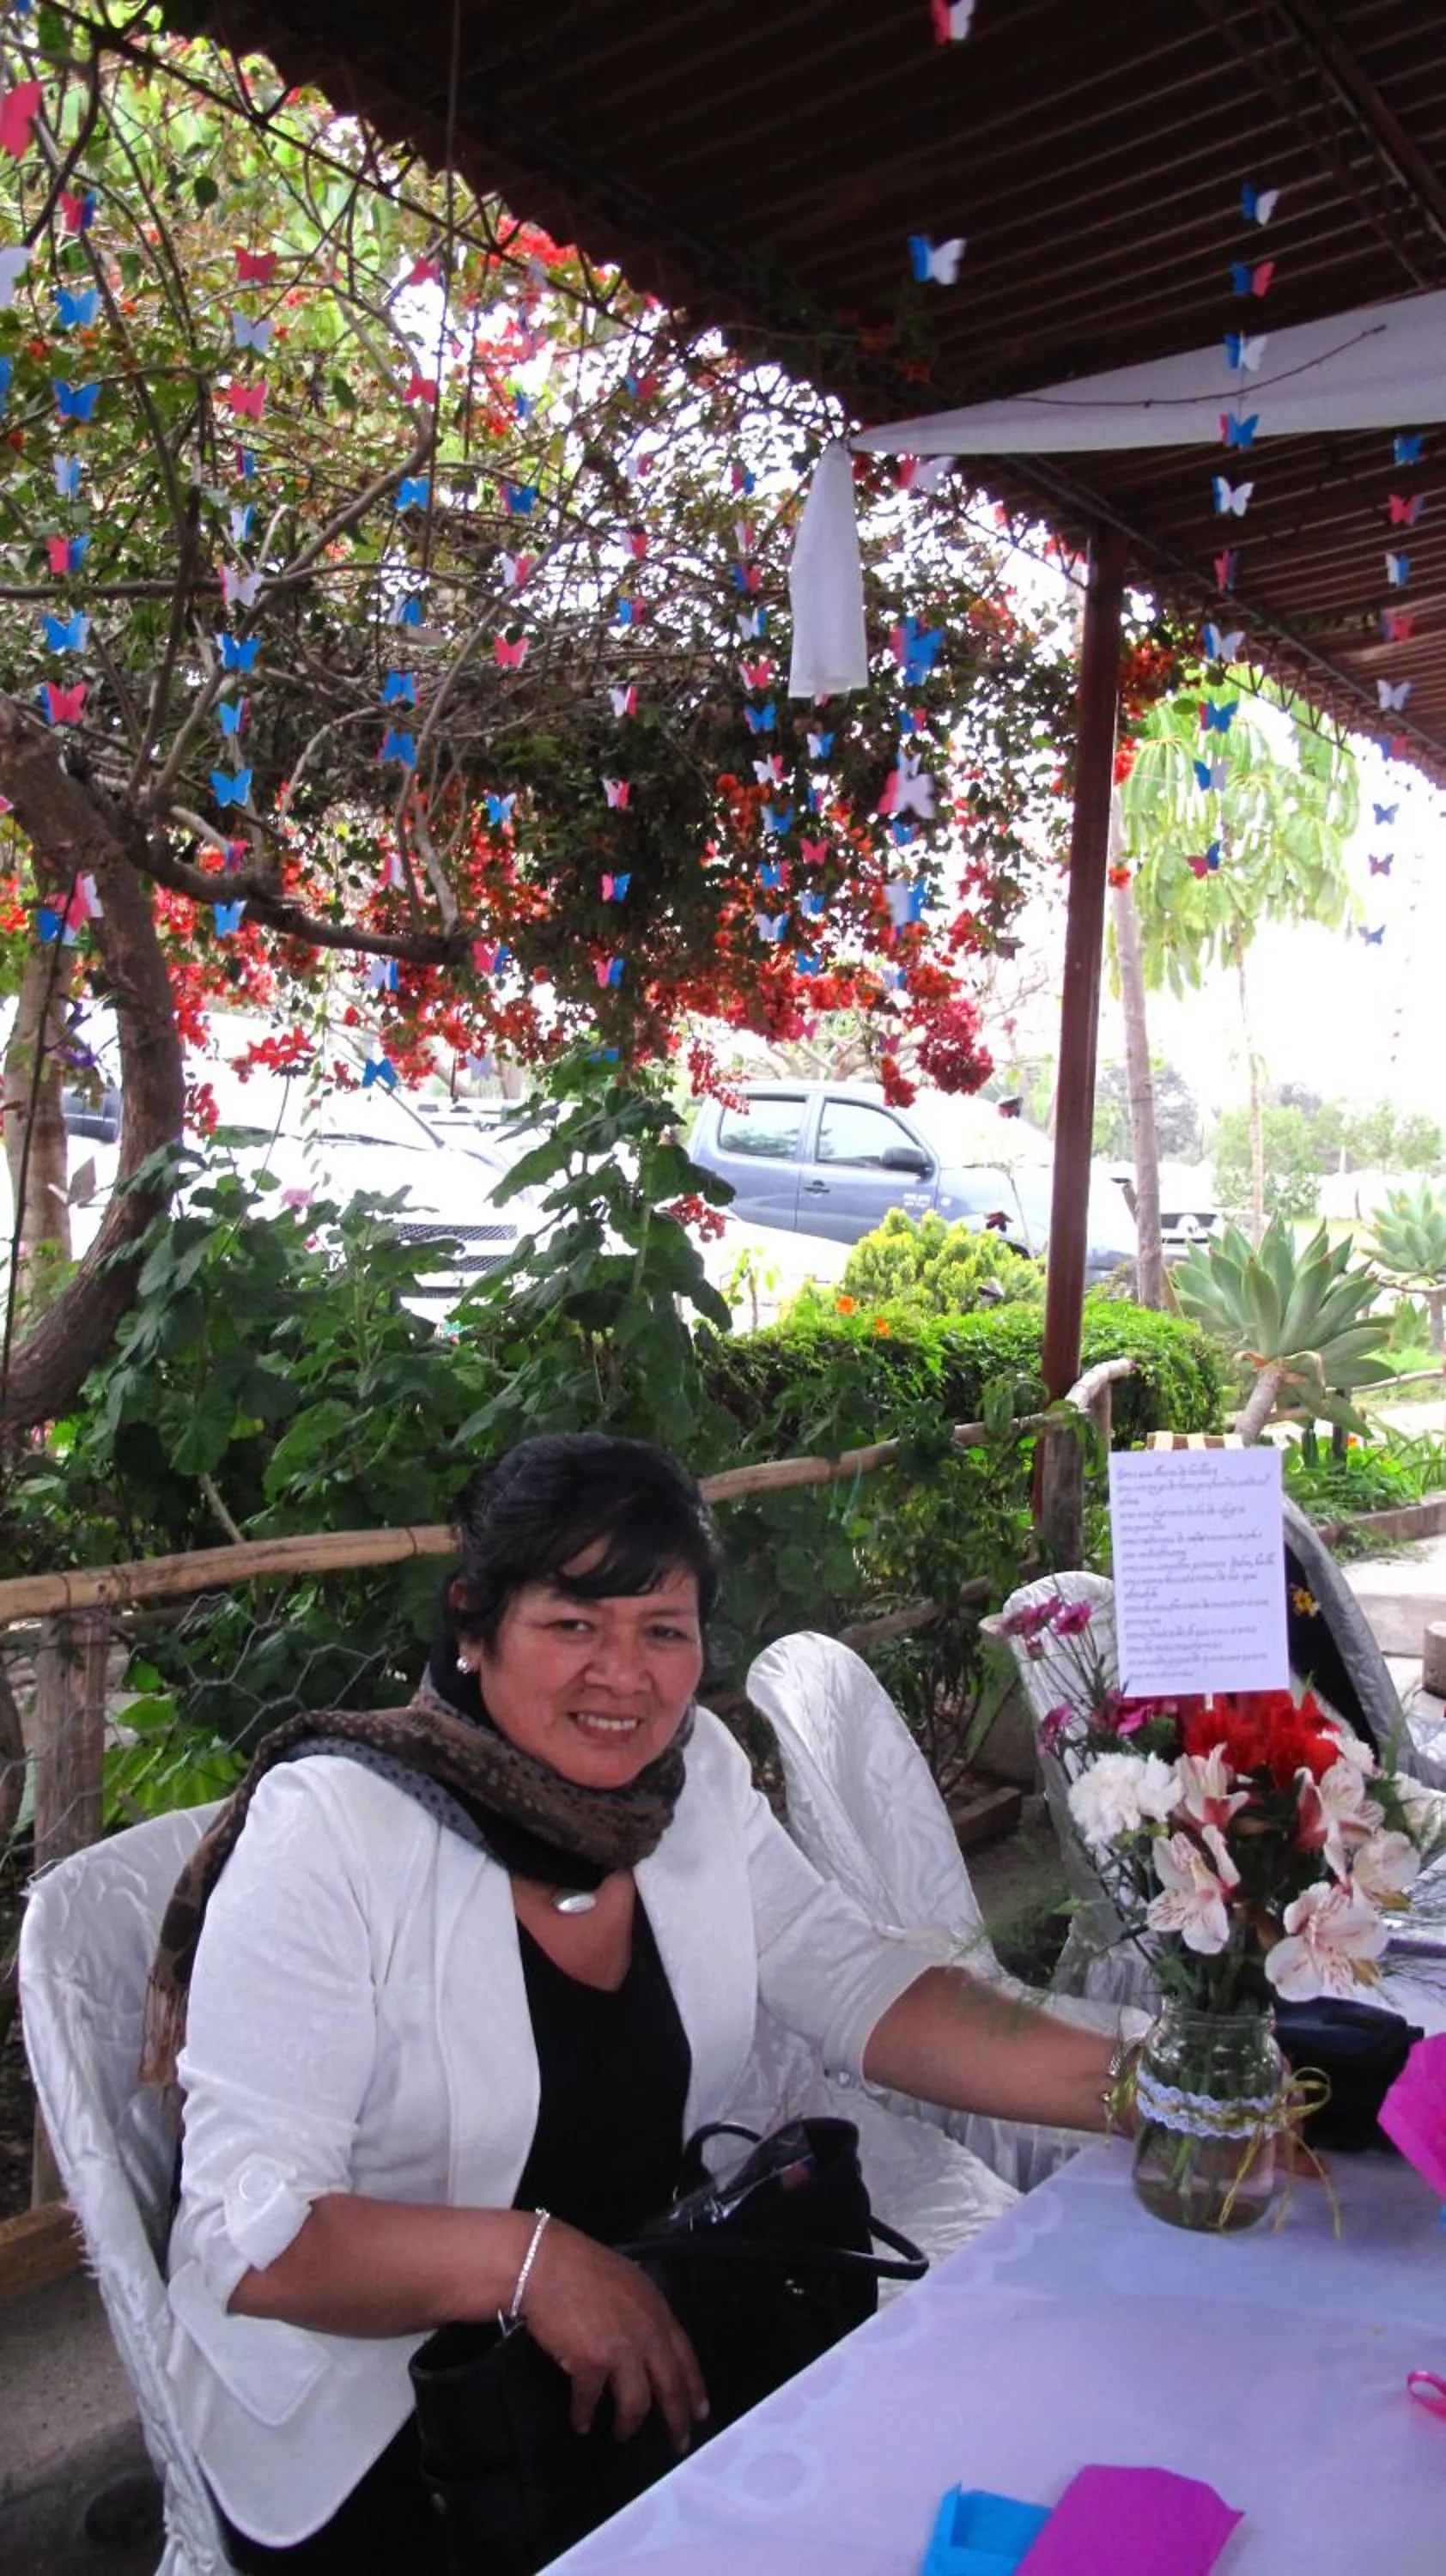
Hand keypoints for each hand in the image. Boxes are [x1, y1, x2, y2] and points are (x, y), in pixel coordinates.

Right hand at [519, 2219, 708, 2452]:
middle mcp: (646, 2334)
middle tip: (678, 2442)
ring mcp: (621, 2350)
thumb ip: (643, 2313)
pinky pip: (591, 2400)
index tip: (700, 2413)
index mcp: (657, 2312)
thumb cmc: (582, 2267)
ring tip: (624, 2435)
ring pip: (637, 2402)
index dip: (694, 2388)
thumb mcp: (628, 2283)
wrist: (545, 2264)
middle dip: (676, 2418)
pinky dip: (585, 2414)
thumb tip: (647, 2337)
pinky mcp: (591, 2363)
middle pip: (670, 2386)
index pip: (685, 2357)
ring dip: (630, 2423)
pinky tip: (581, 2422)